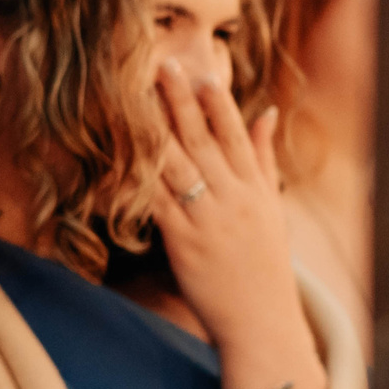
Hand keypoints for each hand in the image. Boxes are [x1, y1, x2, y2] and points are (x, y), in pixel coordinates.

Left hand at [147, 59, 308, 359]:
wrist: (263, 322)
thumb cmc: (266, 264)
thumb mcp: (272, 206)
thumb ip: (263, 156)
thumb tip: (266, 111)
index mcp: (254, 188)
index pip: (235, 136)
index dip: (217, 103)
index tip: (201, 72)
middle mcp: (233, 198)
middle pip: (203, 142)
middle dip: (180, 103)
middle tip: (161, 66)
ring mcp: (208, 220)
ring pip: (178, 167)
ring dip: (154, 132)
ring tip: (134, 102)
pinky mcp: (184, 244)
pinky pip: (156, 206)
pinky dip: (137, 183)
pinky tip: (117, 164)